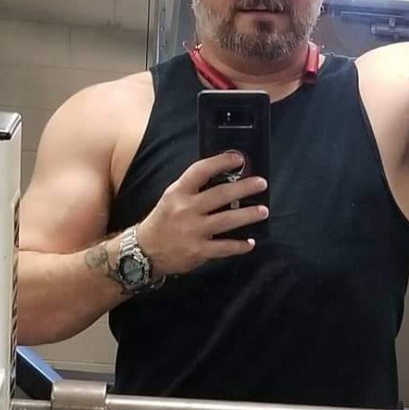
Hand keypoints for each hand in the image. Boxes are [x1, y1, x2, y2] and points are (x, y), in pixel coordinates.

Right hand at [137, 151, 268, 275]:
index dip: (221, 162)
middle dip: (244, 187)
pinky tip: (250, 243)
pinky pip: (225, 247)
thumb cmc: (163, 222)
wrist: (145, 251)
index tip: (238, 158)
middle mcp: (186, 209)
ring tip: (263, 211)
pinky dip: (240, 245)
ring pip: (227, 220)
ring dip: (248, 215)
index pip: (201, 171)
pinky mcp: (199, 250)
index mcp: (178, 192)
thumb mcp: (172, 199)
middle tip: (261, 183)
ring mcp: (194, 230)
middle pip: (220, 194)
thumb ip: (193, 190)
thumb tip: (224, 180)